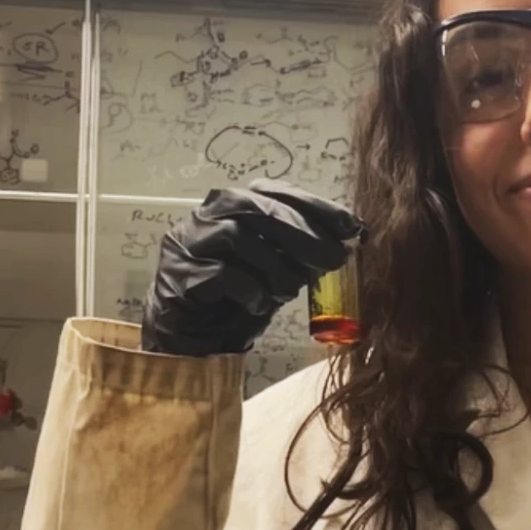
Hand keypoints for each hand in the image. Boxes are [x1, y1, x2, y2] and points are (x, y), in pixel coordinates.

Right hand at [140, 179, 364, 355]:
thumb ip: (306, 250)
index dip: (317, 206)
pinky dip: (251, 290)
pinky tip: (261, 305)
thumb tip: (351, 239)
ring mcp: (188, 242)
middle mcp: (208, 214)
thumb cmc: (242, 295)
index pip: (278, 192)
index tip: (352, 226)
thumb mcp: (282, 268)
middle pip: (258, 207)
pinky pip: (221, 274)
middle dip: (303, 233)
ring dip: (275, 267)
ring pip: (238, 238)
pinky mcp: (178, 275)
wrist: (198, 337)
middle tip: (334, 259)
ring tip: (290, 291)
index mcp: (236, 204)